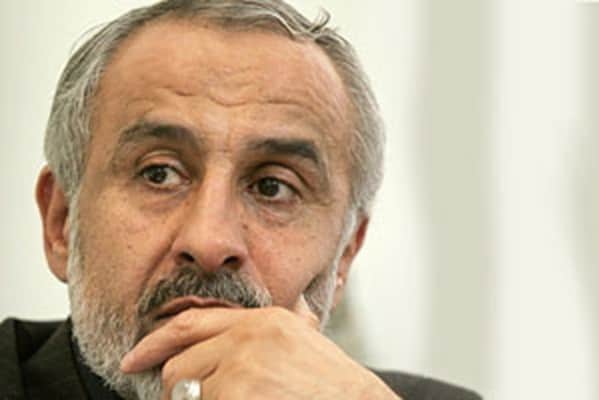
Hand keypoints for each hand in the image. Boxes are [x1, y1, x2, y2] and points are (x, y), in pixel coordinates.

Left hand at [120, 296, 401, 399]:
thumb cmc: (336, 387)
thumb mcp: (310, 343)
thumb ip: (295, 323)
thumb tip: (299, 309)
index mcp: (263, 321)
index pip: (189, 325)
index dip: (155, 344)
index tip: (133, 360)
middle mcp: (249, 338)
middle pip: (180, 368)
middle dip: (181, 393)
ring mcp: (243, 370)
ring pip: (188, 398)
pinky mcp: (239, 397)